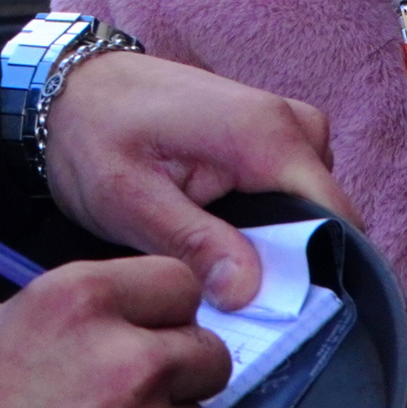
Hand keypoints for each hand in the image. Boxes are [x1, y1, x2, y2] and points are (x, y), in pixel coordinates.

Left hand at [45, 50, 354, 309]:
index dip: (321, 277)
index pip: (339, 219)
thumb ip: (195, 243)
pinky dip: (265, 226)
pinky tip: (220, 245)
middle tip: (234, 300)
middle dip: (292, 268)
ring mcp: (283, 128)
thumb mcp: (131, 200)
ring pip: (310, 212)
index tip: (285, 319)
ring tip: (217, 269)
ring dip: (276, 248)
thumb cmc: (92, 135)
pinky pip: (290, 195)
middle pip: (327, 221)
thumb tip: (251, 293)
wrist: (67, 88)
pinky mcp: (267, 139)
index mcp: (265, 135)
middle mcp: (290, 125)